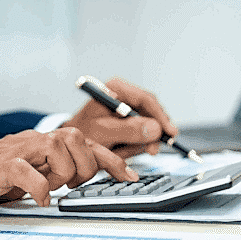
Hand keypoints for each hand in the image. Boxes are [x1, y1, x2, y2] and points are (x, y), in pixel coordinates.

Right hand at [0, 128, 138, 219]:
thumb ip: (54, 172)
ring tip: (49, 190)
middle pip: (77, 138)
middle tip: (70, 185)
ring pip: (57, 148)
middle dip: (85, 166)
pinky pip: (27, 171)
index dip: (111, 159)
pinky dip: (39, 188)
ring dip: (62, 175)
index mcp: (41, 143)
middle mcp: (31, 141)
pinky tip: (38, 199)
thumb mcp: (30, 176)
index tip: (130, 176)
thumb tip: (84, 179)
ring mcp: (15, 151)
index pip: (85, 142)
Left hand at [62, 77, 177, 158]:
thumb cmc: (81, 134)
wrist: (71, 146)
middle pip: (151, 113)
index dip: (161, 117)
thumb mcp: (104, 133)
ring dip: (140, 143)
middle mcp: (124, 96)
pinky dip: (135, 146)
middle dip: (151, 134)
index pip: (147, 100)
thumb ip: (129, 130)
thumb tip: (155, 129)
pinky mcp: (129, 123)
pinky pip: (142, 135)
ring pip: (148, 127)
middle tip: (151, 151)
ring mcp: (127, 110)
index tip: (169, 133)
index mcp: (117, 89)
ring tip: (122, 150)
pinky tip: (123, 150)